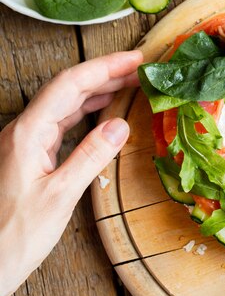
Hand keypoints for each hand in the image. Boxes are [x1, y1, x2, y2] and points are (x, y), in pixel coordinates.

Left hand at [0, 51, 142, 295]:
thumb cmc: (14, 235)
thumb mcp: (59, 197)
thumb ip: (90, 157)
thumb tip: (121, 125)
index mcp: (28, 134)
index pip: (70, 86)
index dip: (104, 67)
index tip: (135, 59)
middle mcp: (24, 131)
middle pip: (67, 89)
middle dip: (105, 74)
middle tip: (139, 68)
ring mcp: (26, 142)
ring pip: (65, 104)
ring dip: (98, 90)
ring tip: (129, 84)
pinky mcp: (30, 155)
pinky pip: (62, 122)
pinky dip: (88, 112)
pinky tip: (104, 112)